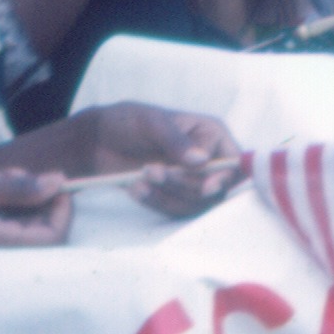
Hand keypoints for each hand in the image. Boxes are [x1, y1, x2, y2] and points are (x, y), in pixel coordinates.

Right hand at [0, 164, 74, 251]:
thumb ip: (14, 187)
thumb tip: (58, 182)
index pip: (51, 238)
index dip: (62, 211)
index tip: (55, 182)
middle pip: (39, 230)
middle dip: (39, 198)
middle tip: (21, 174)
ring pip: (22, 221)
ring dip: (21, 195)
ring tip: (2, 175)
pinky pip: (3, 220)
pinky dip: (5, 199)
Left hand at [77, 102, 243, 216]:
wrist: (100, 142)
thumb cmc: (128, 122)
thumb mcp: (151, 123)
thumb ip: (176, 141)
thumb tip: (201, 160)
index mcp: (211, 134)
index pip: (233, 162)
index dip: (224, 178)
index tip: (206, 188)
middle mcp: (208, 159)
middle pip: (214, 189)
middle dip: (182, 185)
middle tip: (151, 170)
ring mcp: (192, 181)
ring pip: (195, 204)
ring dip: (166, 195)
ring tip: (140, 179)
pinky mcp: (175, 197)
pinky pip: (175, 211)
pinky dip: (156, 203)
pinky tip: (136, 189)